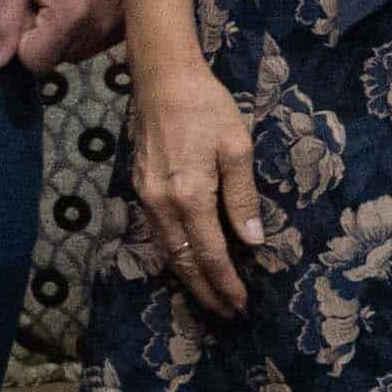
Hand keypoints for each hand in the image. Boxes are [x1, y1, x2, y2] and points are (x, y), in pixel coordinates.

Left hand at [0, 0, 118, 71]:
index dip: (21, 38)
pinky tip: (82, 2)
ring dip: (60, 35)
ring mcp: (115, 30)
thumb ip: (1, 17)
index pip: (32, 61)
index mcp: (70, 17)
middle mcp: (97, 30)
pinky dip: (80, 30)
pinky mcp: (124, 27)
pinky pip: (91, 44)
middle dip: (41, 37)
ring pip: (72, 54)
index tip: (28, 6)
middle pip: (53, 59)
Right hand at [130, 66, 266, 319]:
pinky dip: (174, 256)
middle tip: (226, 313)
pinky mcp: (140, 189)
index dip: (226, 282)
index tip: (241, 304)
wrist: (162, 79)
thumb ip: (243, 198)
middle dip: (205, 291)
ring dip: (187, 278)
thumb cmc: (207, 108)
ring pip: (167, 252)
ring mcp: (146, 198)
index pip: (210, 254)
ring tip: (209, 296)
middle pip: (184, 262)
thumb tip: (252, 242)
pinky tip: (187, 262)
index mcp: (189, 196)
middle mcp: (162, 204)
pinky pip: (157, 235)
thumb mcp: (237, 148)